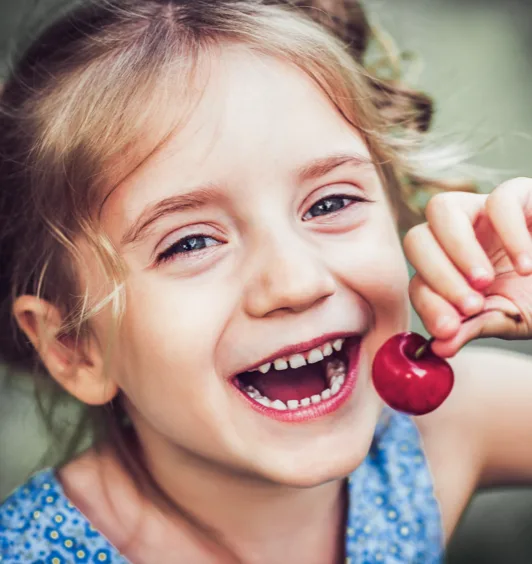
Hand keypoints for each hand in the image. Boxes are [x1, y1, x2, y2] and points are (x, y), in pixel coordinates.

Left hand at [404, 177, 531, 357]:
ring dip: (458, 250)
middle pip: (416, 239)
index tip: (448, 328)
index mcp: (449, 267)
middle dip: (437, 277)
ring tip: (486, 282)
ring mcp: (484, 210)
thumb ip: (472, 327)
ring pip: (442, 209)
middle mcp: (458, 235)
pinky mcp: (520, 194)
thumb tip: (438, 347)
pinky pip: (500, 200)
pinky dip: (509, 235)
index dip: (427, 303)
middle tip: (471, 305)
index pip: (418, 280)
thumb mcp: (507, 318)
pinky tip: (526, 267)